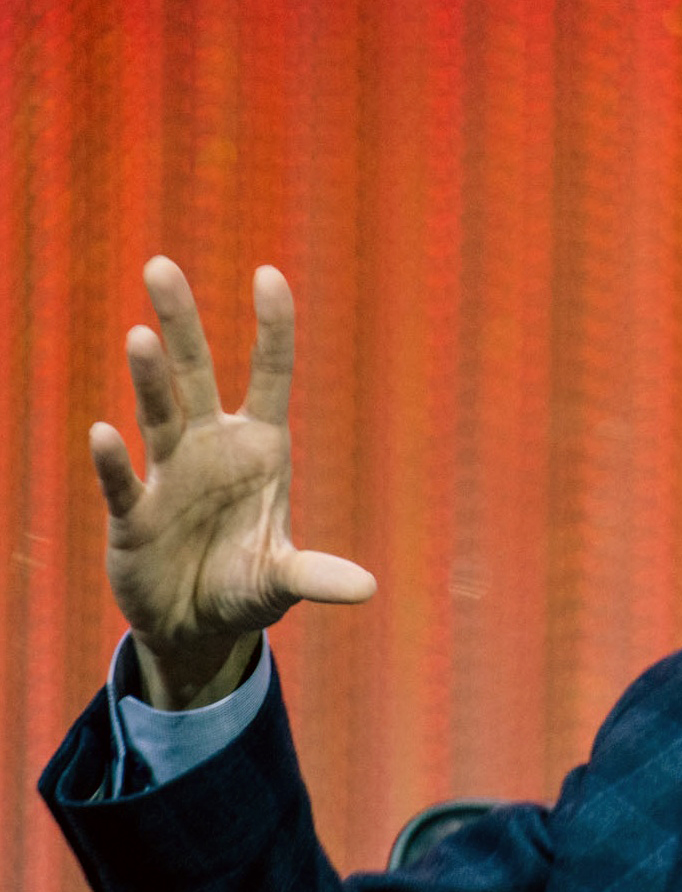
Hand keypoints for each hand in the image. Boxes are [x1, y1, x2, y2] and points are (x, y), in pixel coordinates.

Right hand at [90, 257, 375, 708]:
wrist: (197, 625)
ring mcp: (169, 476)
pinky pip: (124, 481)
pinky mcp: (134, 514)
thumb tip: (368, 589)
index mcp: (260, 449)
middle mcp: (211, 449)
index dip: (271, 329)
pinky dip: (115, 462)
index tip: (268, 274)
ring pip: (158, 413)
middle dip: (181, 323)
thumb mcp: (284, 581)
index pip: (269, 376)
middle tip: (161, 266)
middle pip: (197, 374)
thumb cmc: (246, 587)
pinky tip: (104, 435)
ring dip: (150, 379)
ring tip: (141, 336)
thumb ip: (316, 576)